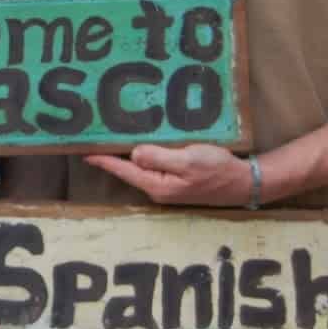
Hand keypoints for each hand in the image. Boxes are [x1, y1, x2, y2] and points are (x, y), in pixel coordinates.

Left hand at [85, 144, 251, 206]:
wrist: (243, 182)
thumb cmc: (217, 170)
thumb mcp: (188, 159)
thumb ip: (159, 157)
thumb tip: (133, 155)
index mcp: (158, 185)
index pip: (124, 171)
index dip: (103, 161)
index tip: (84, 152)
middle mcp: (159, 188)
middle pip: (129, 171)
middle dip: (112, 157)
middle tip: (95, 140)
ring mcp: (168, 186)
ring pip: (141, 168)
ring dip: (128, 155)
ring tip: (112, 140)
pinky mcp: (177, 180)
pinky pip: (154, 166)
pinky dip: (145, 156)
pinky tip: (141, 145)